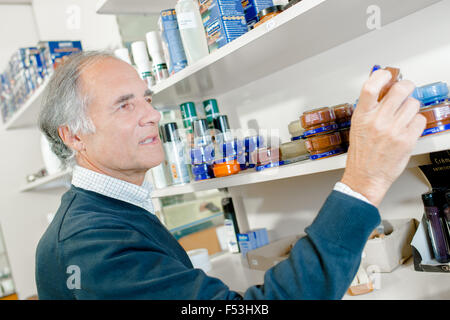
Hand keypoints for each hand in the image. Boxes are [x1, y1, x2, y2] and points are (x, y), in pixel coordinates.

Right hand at [341, 69, 425, 206]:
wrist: (365, 177)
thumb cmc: (361, 154)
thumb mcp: (358, 127)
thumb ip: (369, 109)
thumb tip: (384, 90)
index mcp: (362, 116)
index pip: (370, 86)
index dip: (381, 76)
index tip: (387, 75)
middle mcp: (377, 121)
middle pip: (400, 89)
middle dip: (406, 86)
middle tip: (405, 89)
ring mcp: (393, 130)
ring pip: (413, 103)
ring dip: (411, 107)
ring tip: (404, 115)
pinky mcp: (406, 140)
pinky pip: (420, 120)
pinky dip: (416, 122)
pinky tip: (408, 128)